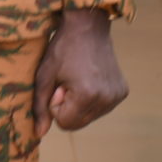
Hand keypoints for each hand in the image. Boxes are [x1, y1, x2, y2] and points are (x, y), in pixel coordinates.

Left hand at [32, 9, 127, 136]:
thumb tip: (38, 135)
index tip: (58, 86)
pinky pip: (101, 108)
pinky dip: (91, 99)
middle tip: (66, 82)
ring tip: (77, 78)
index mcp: (87, 95)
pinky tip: (89, 78)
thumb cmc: (62, 49)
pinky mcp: (122, 91)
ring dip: (79, 103)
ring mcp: (117, 96)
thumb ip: (40, 107)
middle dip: (67, 107)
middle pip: (78, 123)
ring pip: (89, 117)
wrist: (88, 27)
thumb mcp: (44, 75)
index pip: (64, 124)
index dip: (56, 106)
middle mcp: (107, 99)